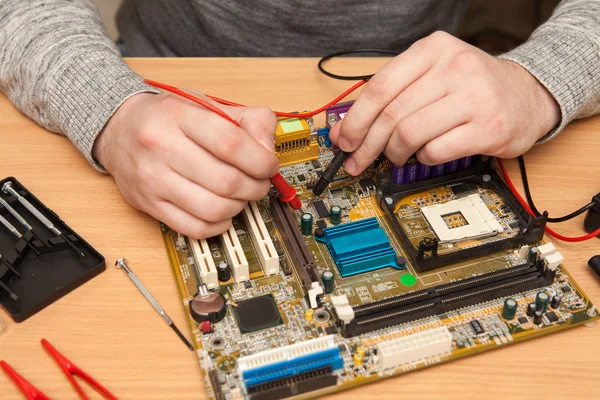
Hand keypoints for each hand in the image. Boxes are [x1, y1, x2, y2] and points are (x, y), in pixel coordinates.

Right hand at [93, 90, 278, 238]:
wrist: (119, 129)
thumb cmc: (168, 118)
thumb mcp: (207, 104)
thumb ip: (248, 120)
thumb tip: (269, 151)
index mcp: (178, 115)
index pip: (231, 143)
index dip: (260, 160)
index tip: (269, 165)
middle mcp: (161, 147)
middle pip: (226, 181)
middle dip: (255, 187)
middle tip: (258, 182)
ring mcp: (153, 179)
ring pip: (214, 208)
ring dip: (239, 207)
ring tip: (240, 195)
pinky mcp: (150, 205)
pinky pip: (196, 228)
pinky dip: (219, 224)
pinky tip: (222, 210)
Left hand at [330, 31, 559, 173]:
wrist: (527, 95)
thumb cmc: (470, 87)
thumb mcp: (430, 77)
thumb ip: (389, 97)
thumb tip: (343, 130)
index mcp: (433, 49)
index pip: (379, 87)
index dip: (354, 119)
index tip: (343, 140)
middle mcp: (454, 67)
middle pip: (391, 114)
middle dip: (367, 145)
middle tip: (358, 160)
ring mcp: (474, 97)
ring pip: (409, 134)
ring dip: (395, 153)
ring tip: (397, 155)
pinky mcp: (488, 127)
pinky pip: (436, 151)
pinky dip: (423, 158)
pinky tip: (426, 153)